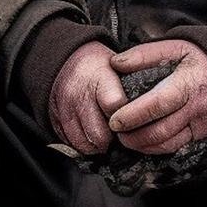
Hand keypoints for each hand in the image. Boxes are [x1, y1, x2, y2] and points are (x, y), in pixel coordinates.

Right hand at [48, 40, 128, 154]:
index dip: (126, 117)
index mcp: (101, 78)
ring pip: (84, 142)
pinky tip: (92, 135)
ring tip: (107, 137)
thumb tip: (150, 108)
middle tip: (121, 136)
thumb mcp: (119, 67)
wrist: (66, 60)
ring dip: (98, 145)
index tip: (132, 121)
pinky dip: (83, 143)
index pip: (115, 105)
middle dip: (113, 140)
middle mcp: (80, 94)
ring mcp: (66, 108)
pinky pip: (71, 142)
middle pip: (99, 132)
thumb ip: (132, 86)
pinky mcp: (55, 119)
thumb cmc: (99, 67)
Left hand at [108, 39, 206, 154]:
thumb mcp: (176, 46)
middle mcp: (199, 107)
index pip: (158, 104)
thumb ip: (145, 54)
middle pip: (161, 130)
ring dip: (143, 145)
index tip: (114, 120)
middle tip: (116, 132)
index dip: (134, 115)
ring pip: (168, 144)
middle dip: (133, 136)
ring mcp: (204, 124)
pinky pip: (177, 147)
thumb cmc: (201, 57)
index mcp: (190, 83)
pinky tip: (144, 141)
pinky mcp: (205, 134)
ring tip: (126, 138)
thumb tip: (116, 64)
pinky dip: (157, 148)